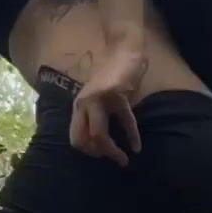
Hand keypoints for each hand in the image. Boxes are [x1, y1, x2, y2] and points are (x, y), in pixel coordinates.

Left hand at [69, 45, 146, 166]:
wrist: (124, 52)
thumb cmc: (114, 77)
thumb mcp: (100, 100)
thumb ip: (97, 116)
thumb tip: (102, 145)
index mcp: (79, 107)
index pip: (75, 138)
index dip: (89, 151)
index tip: (104, 154)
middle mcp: (84, 104)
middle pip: (83, 140)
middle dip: (99, 154)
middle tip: (113, 159)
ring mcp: (98, 99)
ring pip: (99, 135)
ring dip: (112, 151)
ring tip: (124, 160)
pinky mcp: (115, 94)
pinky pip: (125, 121)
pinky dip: (132, 136)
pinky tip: (137, 146)